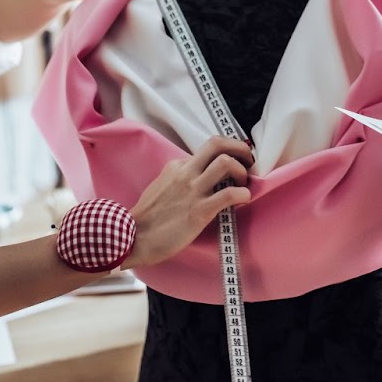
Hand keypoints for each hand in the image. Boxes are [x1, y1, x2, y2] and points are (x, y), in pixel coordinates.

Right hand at [122, 136, 255, 269]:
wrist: (133, 238)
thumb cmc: (147, 217)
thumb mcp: (161, 186)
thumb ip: (180, 178)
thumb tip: (199, 177)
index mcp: (176, 166)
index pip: (207, 149)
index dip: (226, 154)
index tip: (235, 164)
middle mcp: (185, 173)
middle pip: (217, 144)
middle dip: (239, 148)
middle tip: (248, 162)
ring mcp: (192, 190)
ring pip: (225, 163)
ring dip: (242, 171)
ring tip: (244, 184)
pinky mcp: (199, 211)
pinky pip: (229, 194)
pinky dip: (243, 194)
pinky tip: (244, 200)